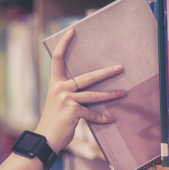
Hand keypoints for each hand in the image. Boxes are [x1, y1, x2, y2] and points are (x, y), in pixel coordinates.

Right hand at [35, 28, 124, 152]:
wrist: (45, 138)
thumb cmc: (55, 120)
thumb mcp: (58, 101)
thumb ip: (69, 92)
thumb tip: (89, 88)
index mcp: (56, 83)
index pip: (58, 59)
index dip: (64, 44)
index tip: (72, 31)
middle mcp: (60, 88)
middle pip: (88, 76)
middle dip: (106, 72)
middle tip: (120, 68)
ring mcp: (67, 99)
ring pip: (95, 95)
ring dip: (111, 94)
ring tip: (124, 92)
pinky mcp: (73, 111)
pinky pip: (93, 114)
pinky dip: (102, 118)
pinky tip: (111, 119)